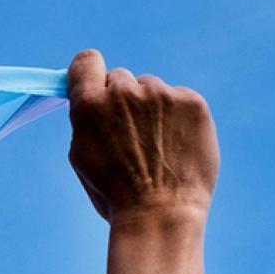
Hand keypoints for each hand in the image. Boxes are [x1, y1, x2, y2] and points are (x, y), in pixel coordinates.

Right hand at [66, 49, 217, 229]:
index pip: (86, 61)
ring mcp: (161, 94)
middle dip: (122, 99)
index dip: (89, 73)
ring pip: (151, 88)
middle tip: (129, 133)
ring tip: (155, 144)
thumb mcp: (82, 155)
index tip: (95, 86)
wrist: (160, 212)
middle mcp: (125, 92)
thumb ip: (86, 120)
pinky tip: (175, 144)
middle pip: (121, 78)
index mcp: (89, 106)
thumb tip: (91, 100)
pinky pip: (179, 97)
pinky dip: (177, 116)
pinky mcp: (192, 101)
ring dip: (151, 107)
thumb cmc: (115, 192)